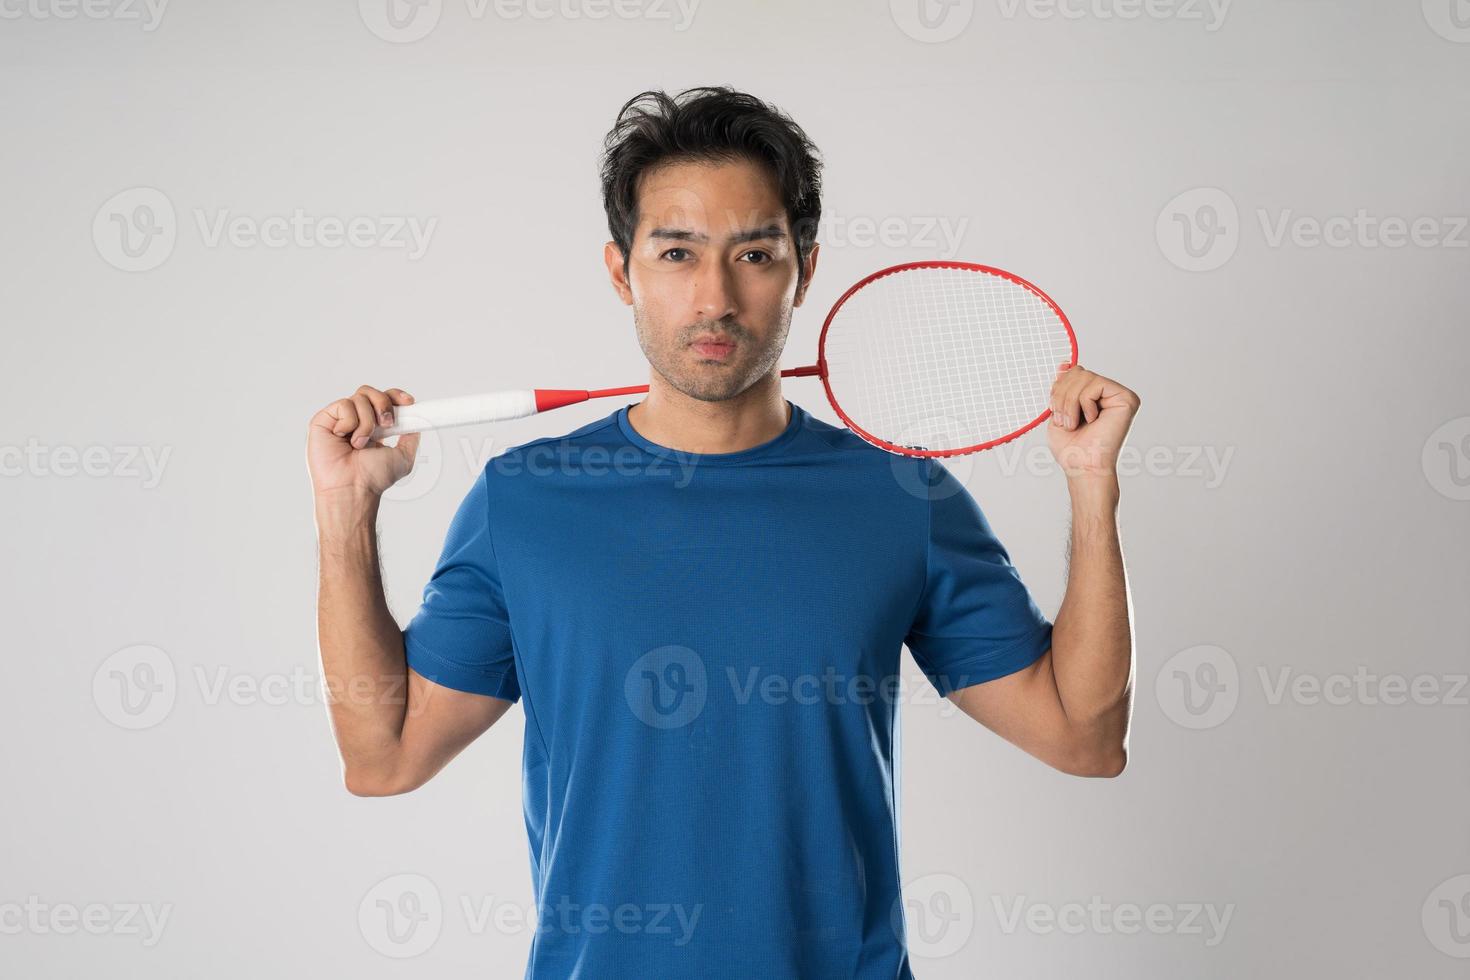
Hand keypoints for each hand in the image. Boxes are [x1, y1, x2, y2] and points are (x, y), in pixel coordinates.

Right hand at [306, 385, 418, 498]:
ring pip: (359, 398)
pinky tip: (345, 439)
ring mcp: (339, 420)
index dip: (395, 396)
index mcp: (374, 427)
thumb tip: (418, 421)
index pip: (383, 399)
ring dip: (367, 422)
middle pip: (370, 392)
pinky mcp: (323, 420)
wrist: (353, 488)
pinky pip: (343, 405)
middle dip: (384, 404)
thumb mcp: (403, 456)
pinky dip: (349, 422)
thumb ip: (411, 436)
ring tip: (360, 443)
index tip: (409, 402)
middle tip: (387, 425)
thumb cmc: (373, 479)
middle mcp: (355, 421)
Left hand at [1045, 364, 1140, 480]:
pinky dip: (1084, 403)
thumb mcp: (1059, 411)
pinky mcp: (1126, 398)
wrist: (1082, 466)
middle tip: (1063, 420)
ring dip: (1070, 402)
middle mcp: (1109, 393)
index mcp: (1094, 396)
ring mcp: (1119, 395)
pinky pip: (1095, 385)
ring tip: (1073, 423)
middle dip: (1062, 396)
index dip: (1059, 386)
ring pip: (1084, 376)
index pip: (1074, 372)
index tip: (1054, 407)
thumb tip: (1065, 364)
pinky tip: (1091, 420)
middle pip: (1078, 372)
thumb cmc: (1071, 447)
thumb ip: (1064, 388)